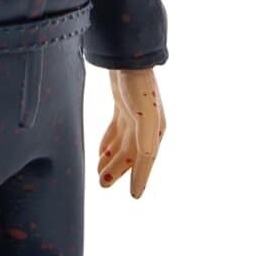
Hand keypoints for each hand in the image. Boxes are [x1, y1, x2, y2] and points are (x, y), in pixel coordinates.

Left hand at [97, 68, 165, 198]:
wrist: (129, 58)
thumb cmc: (139, 87)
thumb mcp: (145, 115)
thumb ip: (146, 138)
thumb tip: (147, 158)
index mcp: (155, 130)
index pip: (146, 160)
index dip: (141, 178)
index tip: (134, 196)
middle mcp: (147, 126)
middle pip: (131, 155)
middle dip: (118, 171)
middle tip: (102, 185)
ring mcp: (134, 116)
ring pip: (122, 145)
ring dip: (111, 160)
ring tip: (99, 174)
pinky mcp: (122, 107)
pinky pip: (116, 132)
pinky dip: (108, 144)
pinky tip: (101, 154)